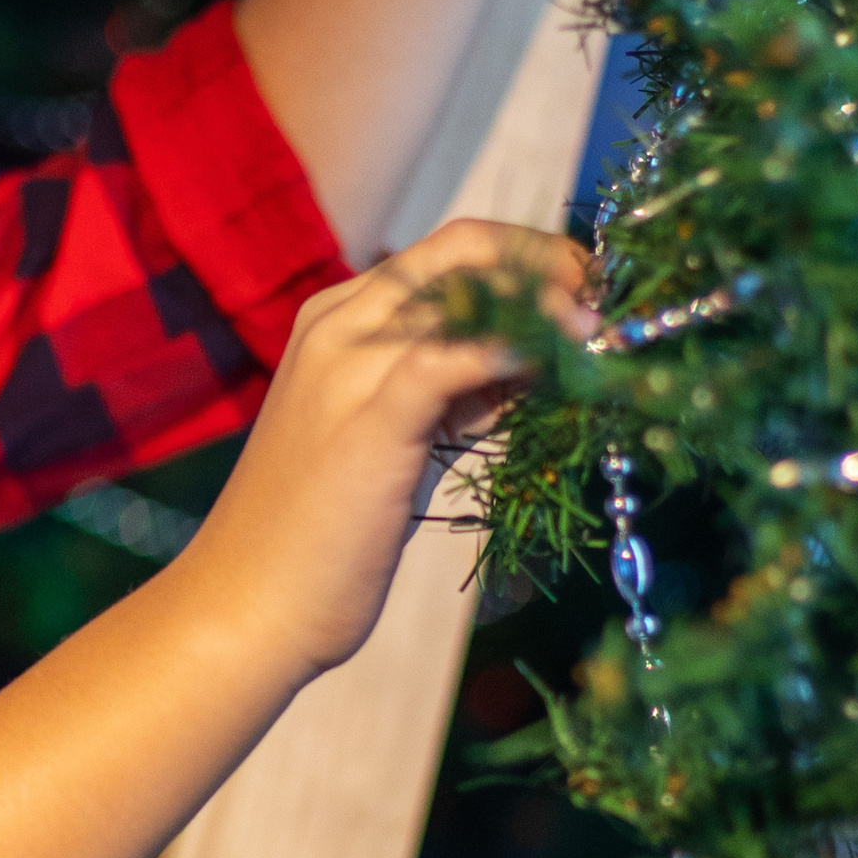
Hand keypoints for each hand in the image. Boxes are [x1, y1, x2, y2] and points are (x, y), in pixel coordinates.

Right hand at [175, 219, 593, 689]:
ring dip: (549, 303)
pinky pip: (453, 358)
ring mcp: (348, 368)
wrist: (243, 605)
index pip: (451, 251)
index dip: (533, 257)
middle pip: (464, 251)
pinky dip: (517, 348)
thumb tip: (531, 363)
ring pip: (465, 294)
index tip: (591, 292)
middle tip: (614, 301)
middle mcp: (338, 326)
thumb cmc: (318, 535)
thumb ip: (451, 391)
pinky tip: (565, 357)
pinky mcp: (368, 421)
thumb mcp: (394, 440)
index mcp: (337, 320)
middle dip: (553, 263)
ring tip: (606, 331)